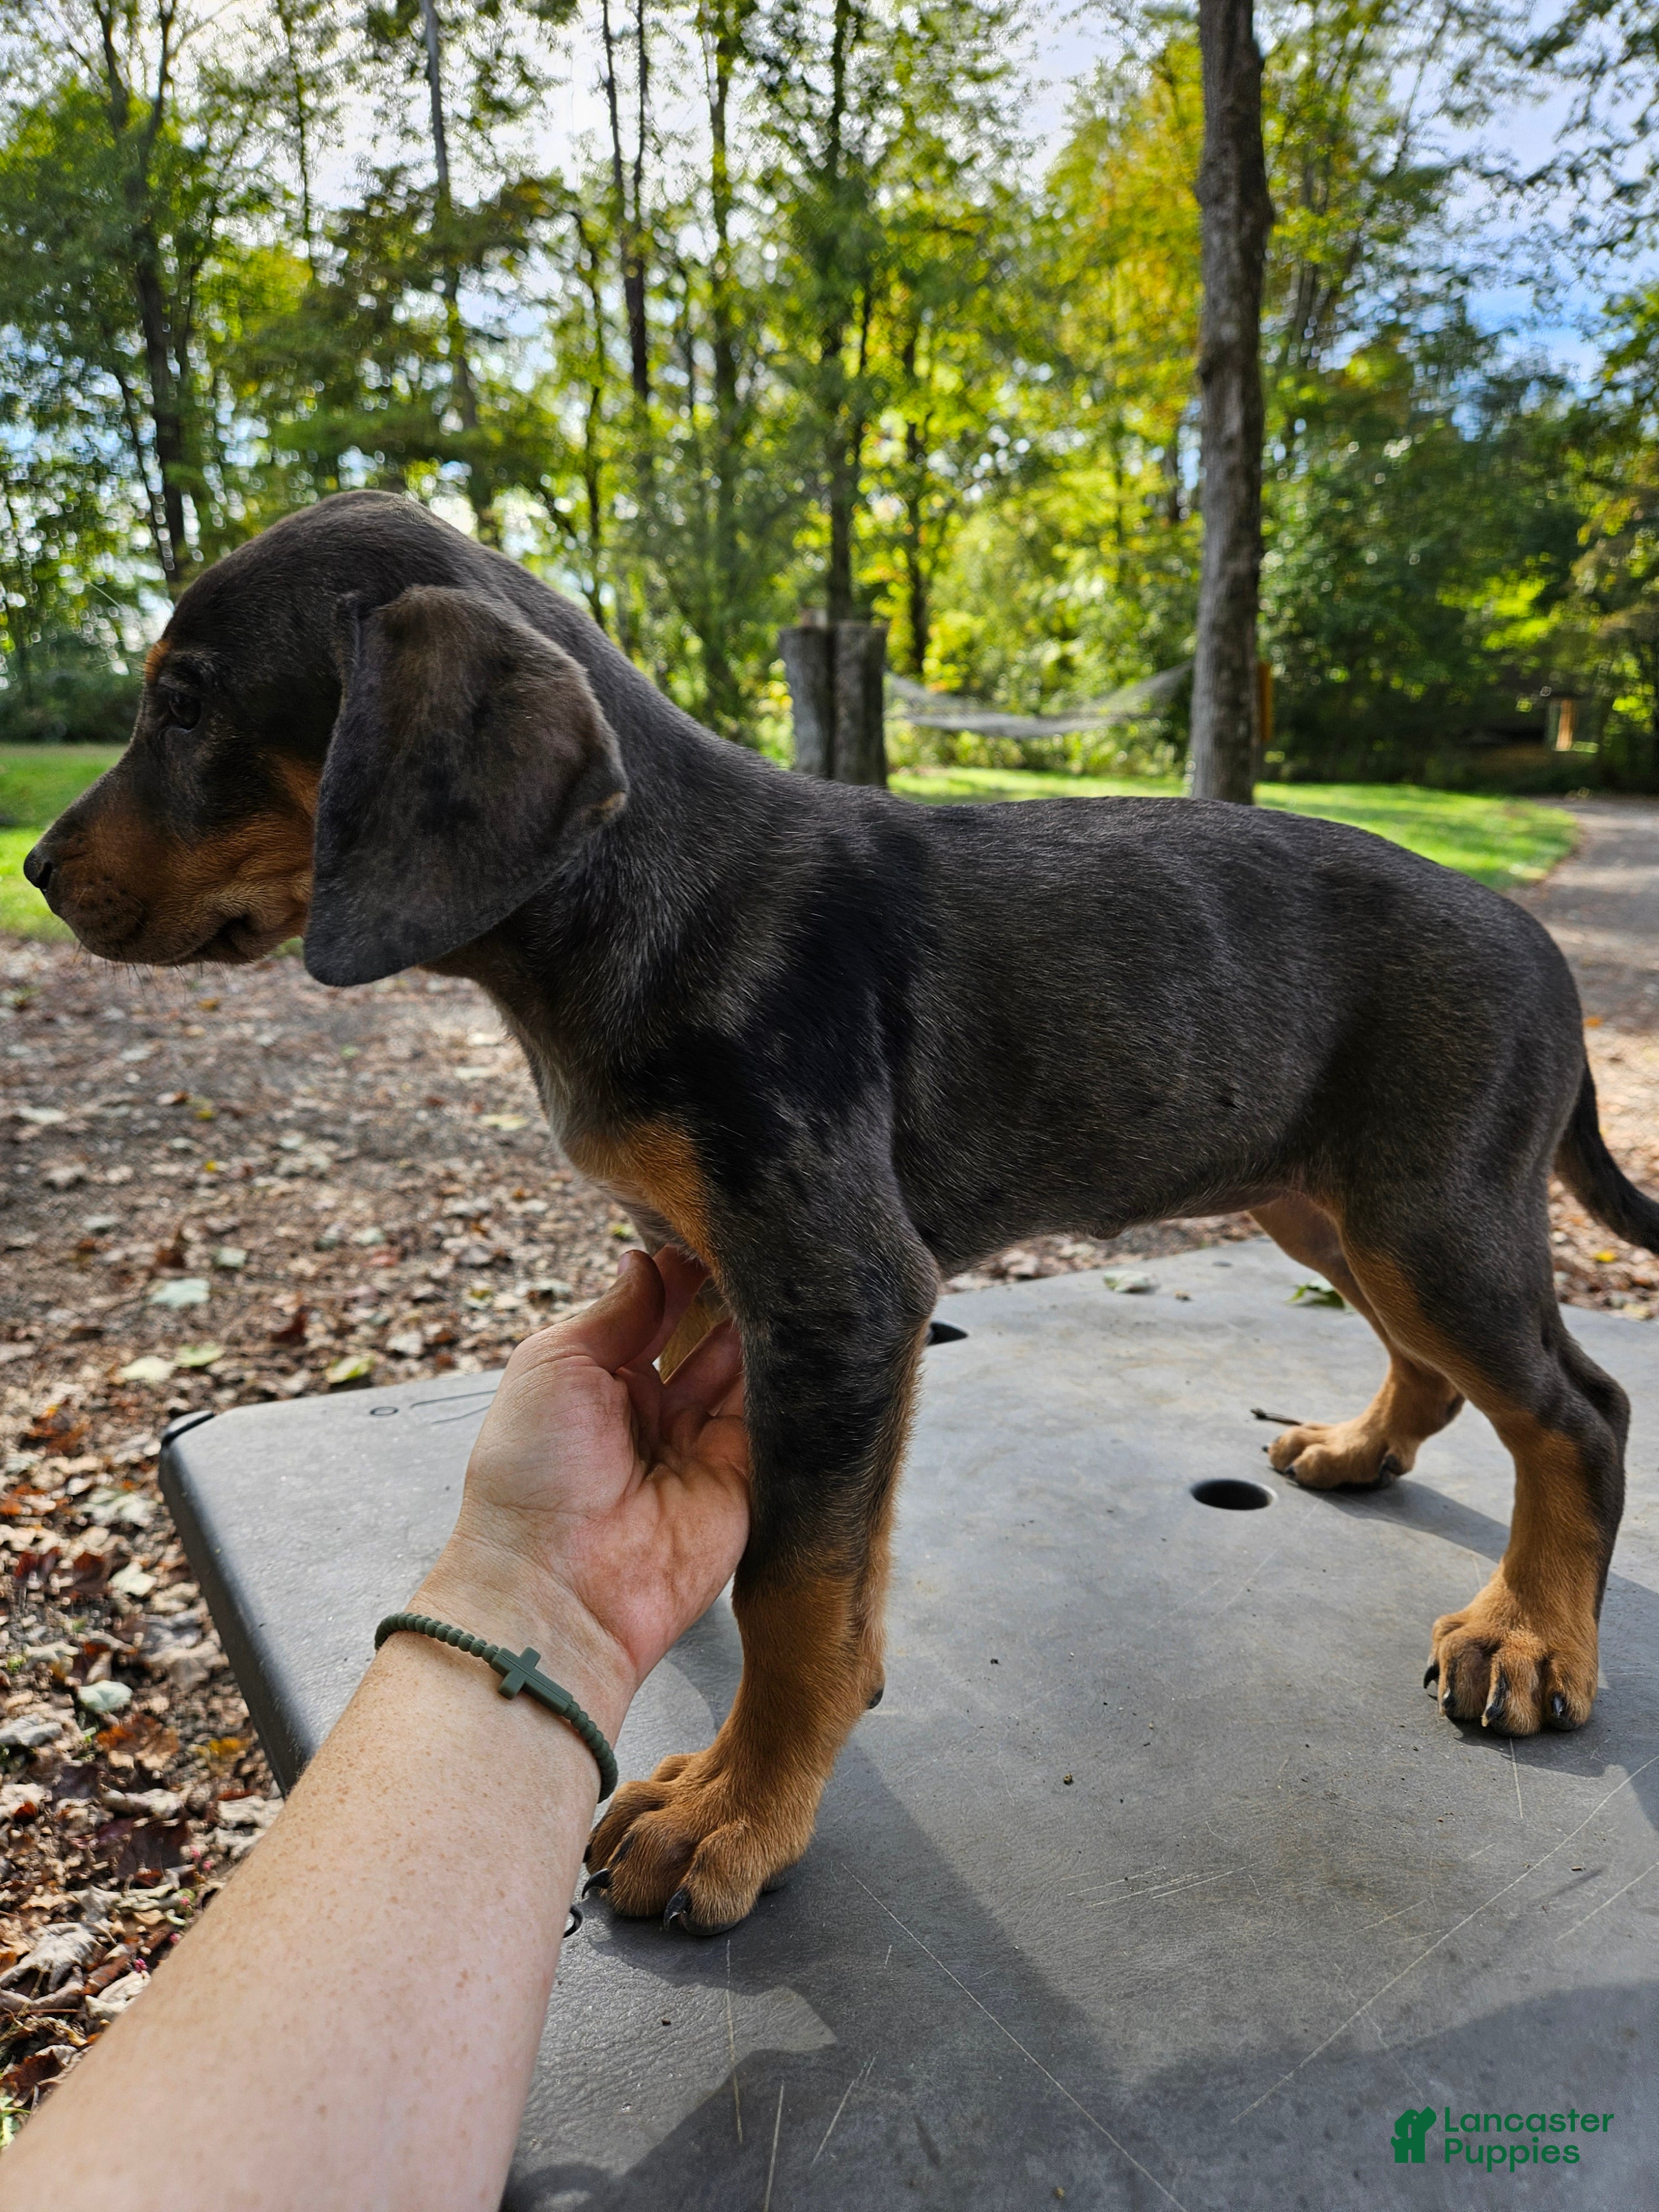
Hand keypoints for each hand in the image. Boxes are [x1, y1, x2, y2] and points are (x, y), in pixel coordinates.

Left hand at [414, 1249, 748, 1729]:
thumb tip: (646, 1259)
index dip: (681, 1271)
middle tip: (764, 1242)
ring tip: (791, 1273)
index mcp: (601, 1382)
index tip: (710, 1226)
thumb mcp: (553, 1364)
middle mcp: (656, 1412)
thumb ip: (614, 1312)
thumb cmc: (531, 1475)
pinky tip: (810, 1330)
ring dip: (767, 1329)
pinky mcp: (747, 1483)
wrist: (556, 1588)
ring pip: (750, 1372)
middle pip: (709, 1337)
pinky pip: (781, 1422)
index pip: (655, 1312)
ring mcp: (704, 1447)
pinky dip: (794, 1380)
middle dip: (734, 1294)